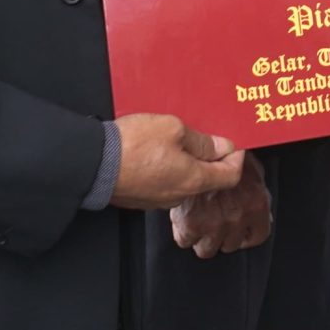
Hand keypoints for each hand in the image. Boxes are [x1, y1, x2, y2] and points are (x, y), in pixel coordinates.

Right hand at [109, 114, 243, 209]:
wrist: (92, 164)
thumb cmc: (133, 146)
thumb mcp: (173, 129)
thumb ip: (202, 141)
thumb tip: (221, 147)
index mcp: (194, 180)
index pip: (231, 176)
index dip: (236, 157)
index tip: (235, 143)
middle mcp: (179, 195)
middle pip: (207, 178)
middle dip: (210, 157)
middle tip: (206, 135)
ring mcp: (159, 199)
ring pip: (184, 179)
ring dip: (186, 161)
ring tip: (177, 138)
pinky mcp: (141, 198)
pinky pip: (163, 182)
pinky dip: (167, 167)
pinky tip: (156, 150)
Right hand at [171, 159, 270, 257]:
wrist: (197, 149)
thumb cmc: (226, 155)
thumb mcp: (252, 170)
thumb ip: (259, 195)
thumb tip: (264, 216)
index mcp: (256, 204)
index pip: (258, 237)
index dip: (247, 235)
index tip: (241, 232)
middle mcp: (237, 218)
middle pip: (230, 245)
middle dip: (224, 236)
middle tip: (217, 221)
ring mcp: (213, 224)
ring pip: (207, 249)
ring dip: (204, 238)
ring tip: (201, 222)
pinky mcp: (189, 224)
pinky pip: (185, 241)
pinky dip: (184, 232)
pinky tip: (186, 219)